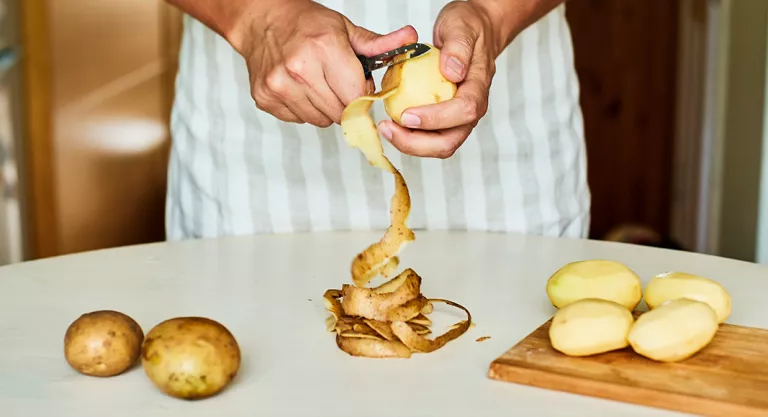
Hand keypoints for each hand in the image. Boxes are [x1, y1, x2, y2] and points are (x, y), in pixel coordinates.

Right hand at [230, 0, 416, 126]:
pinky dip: (304, 109)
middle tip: (337, 83)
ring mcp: (280, 86)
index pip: (357, 97)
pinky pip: (299, 120)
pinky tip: (300, 88)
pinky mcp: (266, 99)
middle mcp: (299, 69)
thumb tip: (411, 39)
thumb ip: (378, 44)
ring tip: (317, 84)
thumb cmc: (306, 24)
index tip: (359, 86)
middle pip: (340, 112)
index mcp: (324, 49)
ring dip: (324, 108)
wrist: (262, 21)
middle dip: (345, 103)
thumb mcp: (345, 29)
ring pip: (320, 120)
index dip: (363, 95)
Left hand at [377, 1, 498, 157]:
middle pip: (449, 142)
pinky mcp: (445, 121)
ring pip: (437, 146)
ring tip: (385, 128)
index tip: (407, 114)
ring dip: (409, 144)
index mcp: (478, 88)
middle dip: (416, 143)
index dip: (436, 118)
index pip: (464, 111)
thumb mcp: (461, 26)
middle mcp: (471, 111)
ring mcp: (458, 119)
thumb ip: (458, 47)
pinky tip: (390, 124)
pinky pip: (427, 137)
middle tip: (388, 129)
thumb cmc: (468, 29)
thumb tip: (452, 72)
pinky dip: (408, 136)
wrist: (472, 34)